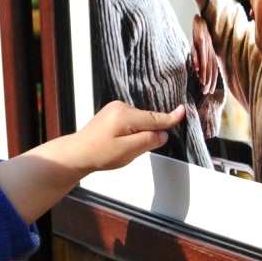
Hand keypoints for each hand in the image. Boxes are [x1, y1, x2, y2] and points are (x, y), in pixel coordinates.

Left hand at [69, 100, 185, 173]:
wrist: (77, 153)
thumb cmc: (99, 153)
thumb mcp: (128, 151)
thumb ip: (148, 141)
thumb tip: (163, 134)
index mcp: (125, 115)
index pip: (154, 118)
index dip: (170, 118)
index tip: (184, 111)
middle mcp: (120, 107)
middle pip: (147, 120)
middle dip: (148, 134)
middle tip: (132, 150)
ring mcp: (115, 108)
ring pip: (139, 121)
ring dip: (139, 134)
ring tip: (121, 148)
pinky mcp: (112, 113)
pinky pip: (131, 121)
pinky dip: (132, 131)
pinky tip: (120, 142)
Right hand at [191, 15, 217, 94]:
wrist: (202, 18)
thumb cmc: (202, 33)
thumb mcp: (203, 46)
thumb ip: (202, 57)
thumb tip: (198, 70)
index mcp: (212, 53)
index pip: (213, 69)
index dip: (212, 81)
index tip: (209, 91)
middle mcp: (211, 51)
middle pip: (210, 68)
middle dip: (208, 81)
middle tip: (205, 91)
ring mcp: (206, 45)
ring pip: (205, 61)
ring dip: (203, 73)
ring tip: (202, 83)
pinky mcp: (200, 39)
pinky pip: (199, 51)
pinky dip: (198, 60)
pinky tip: (196, 68)